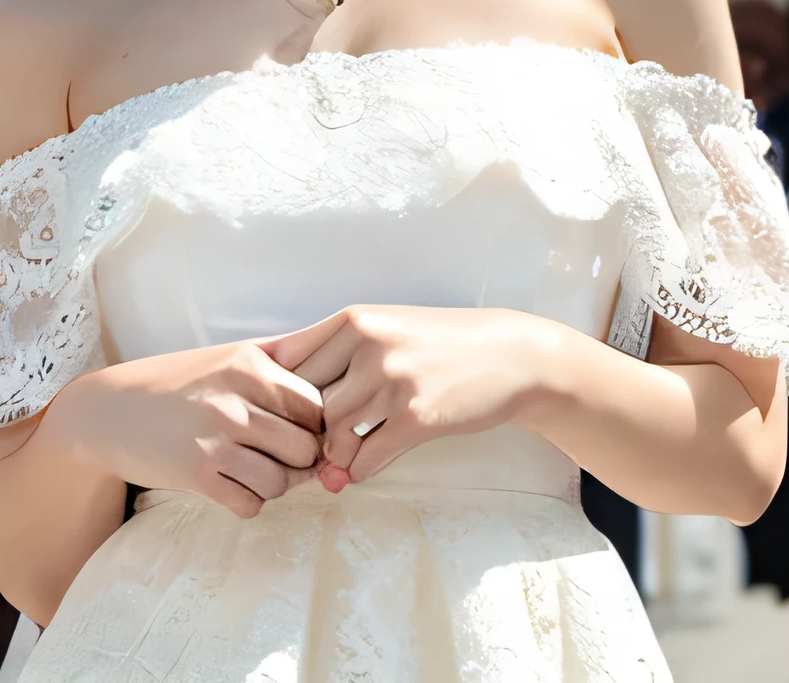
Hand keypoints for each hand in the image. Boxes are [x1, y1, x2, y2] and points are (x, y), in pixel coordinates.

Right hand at [53, 340, 323, 518]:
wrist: (107, 410)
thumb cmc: (174, 383)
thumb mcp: (226, 357)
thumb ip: (278, 361)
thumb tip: (334, 382)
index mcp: (249, 365)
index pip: (317, 405)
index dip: (316, 425)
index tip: (301, 432)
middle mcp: (235, 398)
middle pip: (306, 447)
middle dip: (299, 460)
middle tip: (278, 458)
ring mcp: (215, 438)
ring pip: (281, 481)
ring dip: (273, 484)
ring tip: (251, 470)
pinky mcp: (196, 475)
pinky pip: (250, 504)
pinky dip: (247, 502)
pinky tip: (229, 485)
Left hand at [261, 306, 544, 486]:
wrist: (508, 355)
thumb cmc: (440, 342)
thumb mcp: (386, 327)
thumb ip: (339, 352)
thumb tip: (288, 390)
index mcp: (356, 319)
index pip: (289, 360)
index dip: (280, 393)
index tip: (288, 412)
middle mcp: (370, 344)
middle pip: (306, 400)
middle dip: (306, 429)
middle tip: (314, 444)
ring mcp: (394, 380)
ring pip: (333, 432)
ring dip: (334, 453)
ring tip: (344, 454)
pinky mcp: (418, 416)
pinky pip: (368, 457)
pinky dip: (359, 469)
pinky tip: (365, 465)